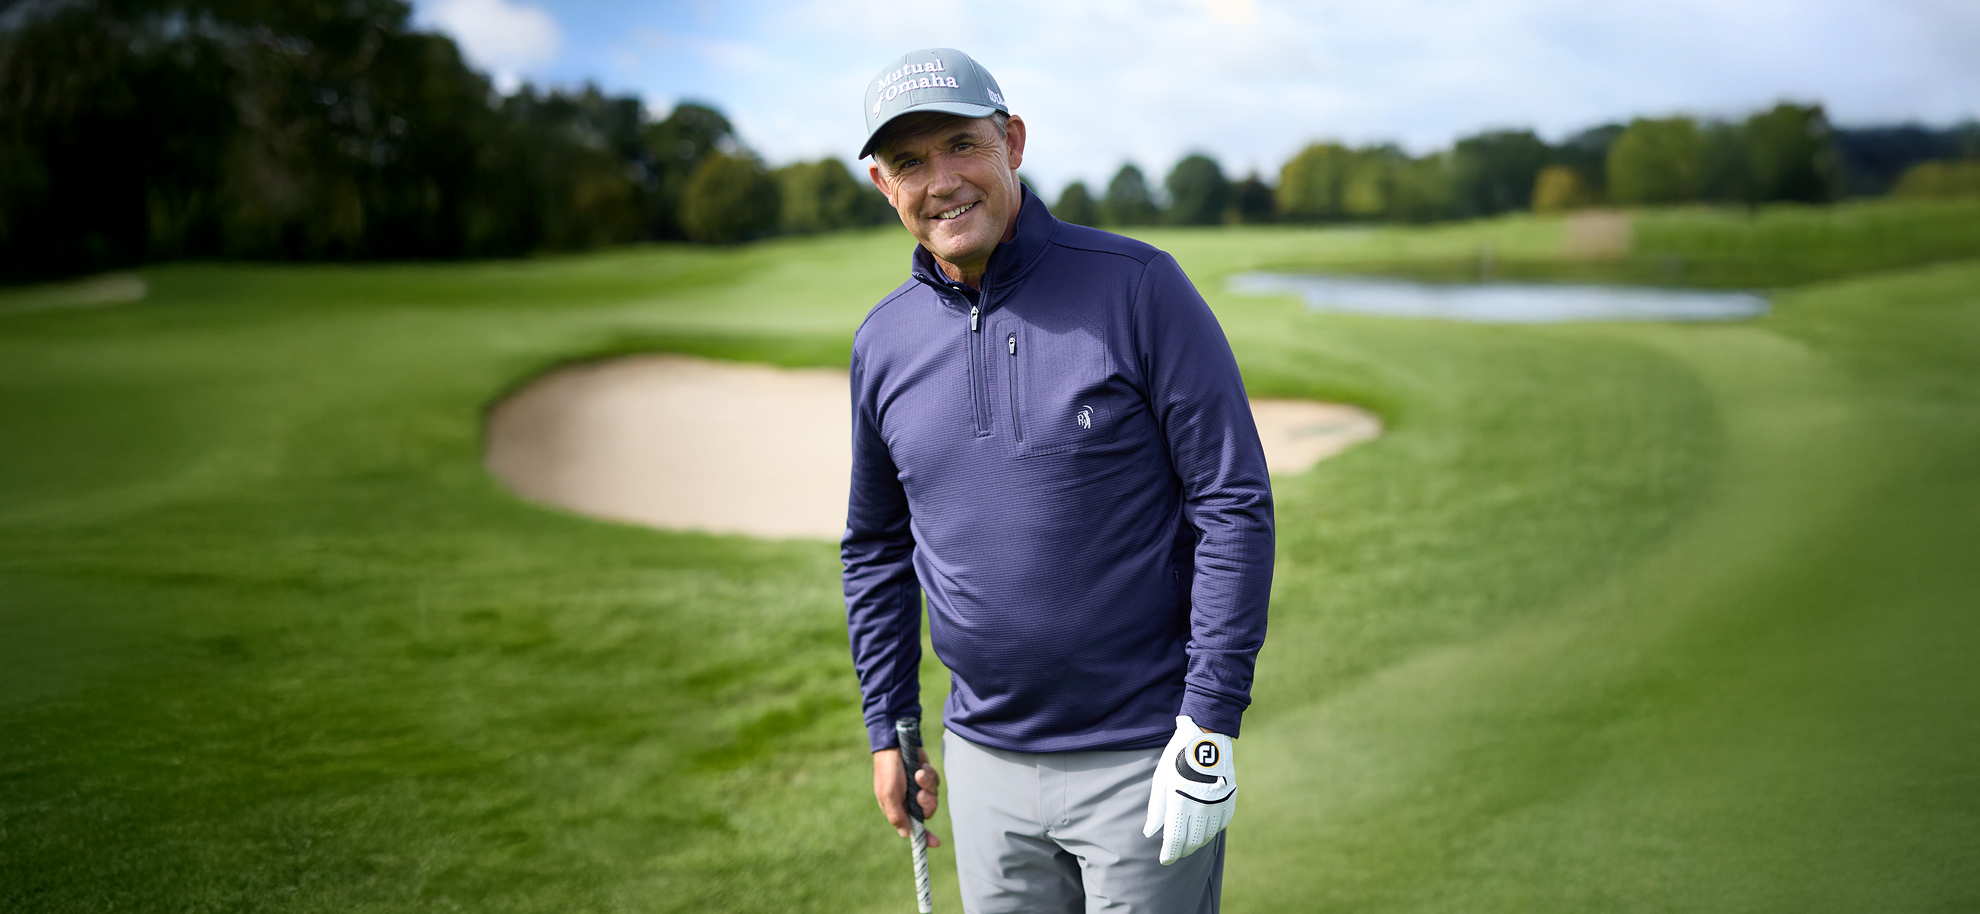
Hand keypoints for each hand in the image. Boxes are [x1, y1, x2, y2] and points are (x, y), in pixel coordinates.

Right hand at [874, 746, 942, 847]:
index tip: (936, 843)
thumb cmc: (888, 770)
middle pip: (927, 812)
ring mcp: (918, 789)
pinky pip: (936, 782)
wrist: (895, 744)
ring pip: (933, 796)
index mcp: (898, 809)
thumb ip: (897, 815)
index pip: (913, 828)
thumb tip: (906, 835)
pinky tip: (921, 766)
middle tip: (921, 793)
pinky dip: (930, 775)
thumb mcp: (889, 794)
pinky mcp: (926, 778)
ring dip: (927, 785)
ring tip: (919, 773)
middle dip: (927, 803)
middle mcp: (909, 801)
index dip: (924, 837)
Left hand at [1141, 715, 1234, 864]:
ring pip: (1207, 835)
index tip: (1164, 861)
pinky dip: (1211, 830)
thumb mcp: (1161, 780)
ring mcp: (1218, 803)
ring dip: (1196, 842)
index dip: (1169, 854)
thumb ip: (1156, 809)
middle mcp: (1201, 805)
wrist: (1206, 736)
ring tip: (1187, 842)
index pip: (1175, 839)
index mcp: (1180, 801)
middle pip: (1192, 841)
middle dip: (1182, 850)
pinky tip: (1204, 829)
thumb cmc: (1177, 757)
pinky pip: (1221, 824)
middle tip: (1175, 852)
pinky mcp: (1229, 798)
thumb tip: (1149, 833)